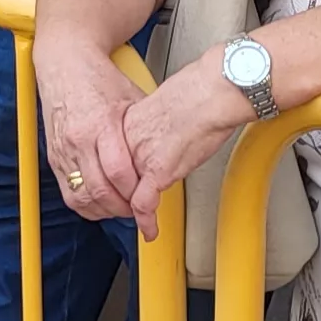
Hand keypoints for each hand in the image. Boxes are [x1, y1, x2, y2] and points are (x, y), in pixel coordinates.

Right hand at [39, 42, 151, 226]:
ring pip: (81, 197)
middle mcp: (78, 139)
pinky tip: (101, 202)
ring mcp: (63, 150)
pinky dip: (86, 204)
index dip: (134, 192)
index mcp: (101, 123)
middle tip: (137, 209)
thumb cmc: (99, 79)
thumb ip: (146, 129)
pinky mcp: (53, 157)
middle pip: (99, 190)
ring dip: (103, 210)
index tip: (146, 198)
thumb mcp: (132, 99)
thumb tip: (168, 150)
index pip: (118, 172)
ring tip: (120, 207)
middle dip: (122, 207)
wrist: (65, 64)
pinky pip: (68, 193)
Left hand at [110, 61, 259, 235]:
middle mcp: (126, 141)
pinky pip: (144, 204)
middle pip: (114, 179)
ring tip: (140, 221)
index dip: (114, 179)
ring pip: (125, 194)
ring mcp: (139, 157)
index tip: (117, 188)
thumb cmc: (197, 94)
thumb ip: (150, 128)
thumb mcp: (160, 109)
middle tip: (125, 210)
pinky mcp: (157, 171)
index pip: (109, 160)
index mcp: (124, 123)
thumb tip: (155, 141)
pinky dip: (147, 221)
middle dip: (119, 198)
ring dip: (132, 212)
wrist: (211, 92)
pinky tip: (150, 229)